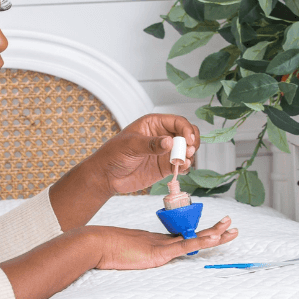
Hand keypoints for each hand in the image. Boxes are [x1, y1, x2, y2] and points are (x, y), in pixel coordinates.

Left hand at [87, 113, 201, 195]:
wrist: (107, 177)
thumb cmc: (113, 154)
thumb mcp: (130, 145)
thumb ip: (150, 144)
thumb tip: (169, 142)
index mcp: (154, 124)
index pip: (177, 122)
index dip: (186, 129)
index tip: (189, 140)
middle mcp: (163, 136)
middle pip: (186, 134)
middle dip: (192, 141)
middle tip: (188, 151)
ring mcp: (165, 152)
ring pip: (186, 150)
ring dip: (189, 155)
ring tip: (183, 162)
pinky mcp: (165, 166)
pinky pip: (181, 165)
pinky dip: (185, 167)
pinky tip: (181, 169)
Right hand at [89, 217, 237, 268]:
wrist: (95, 244)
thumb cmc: (106, 250)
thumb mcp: (126, 254)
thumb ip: (136, 255)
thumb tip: (136, 259)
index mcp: (156, 241)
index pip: (184, 237)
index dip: (200, 234)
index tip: (213, 230)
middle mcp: (162, 240)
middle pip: (194, 234)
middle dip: (214, 230)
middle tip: (231, 223)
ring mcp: (161, 245)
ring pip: (194, 239)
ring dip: (214, 234)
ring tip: (230, 229)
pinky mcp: (158, 252)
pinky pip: (183, 247)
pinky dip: (199, 243)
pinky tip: (213, 239)